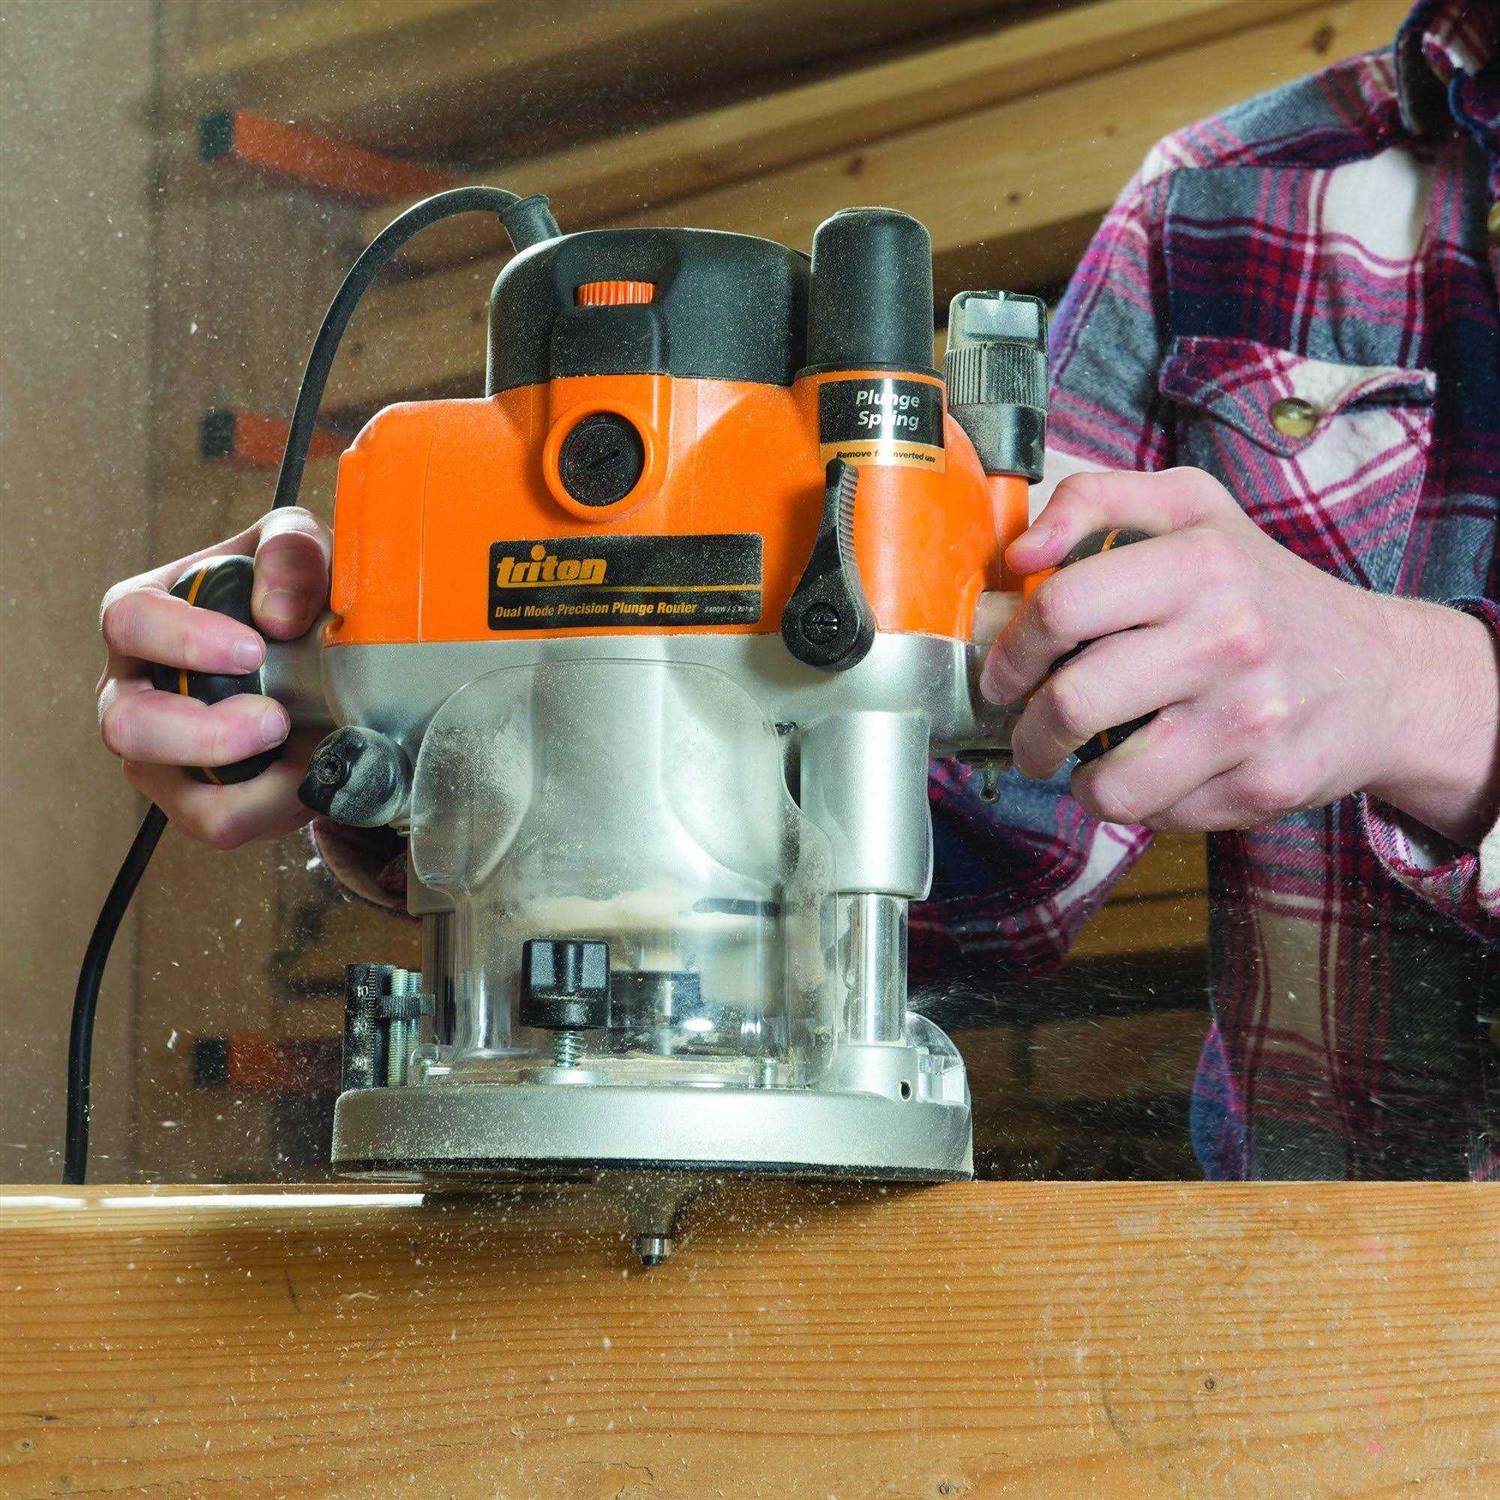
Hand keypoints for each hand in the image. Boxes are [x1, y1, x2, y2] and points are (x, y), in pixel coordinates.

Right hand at [97, 508, 330, 848]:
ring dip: (247, 786)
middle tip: (275, 719)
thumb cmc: (290, 592)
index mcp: (143, 617)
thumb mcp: (299, 549)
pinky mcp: (199, 800)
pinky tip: (310, 777)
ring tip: (304, 756)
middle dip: (205, 733)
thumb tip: (278, 615)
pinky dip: (273, 810)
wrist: (324, 652)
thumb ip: (290, 553)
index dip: (185, 641)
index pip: (129, 622)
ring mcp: (160, 755)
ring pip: (176, 794)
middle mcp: (135, 690)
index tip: (252, 649)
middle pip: (129, 726)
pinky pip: (220, 825)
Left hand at [982, 467, 1499, 842]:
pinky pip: (1157, 816)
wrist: (1384, 674)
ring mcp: (1251, 720)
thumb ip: (1096, 501)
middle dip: (1027, 732)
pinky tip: (1157, 769)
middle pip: (1072, 704)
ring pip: (1109, 784)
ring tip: (1086, 759)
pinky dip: (1140, 802)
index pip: (1062, 608)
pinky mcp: (1265, 787)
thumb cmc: (1263, 591)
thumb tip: (1020, 552)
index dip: (1012, 650)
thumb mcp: (1193, 510)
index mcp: (1201, 561)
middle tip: (1028, 732)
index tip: (1003, 673)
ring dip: (1077, 781)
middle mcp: (1230, 638)